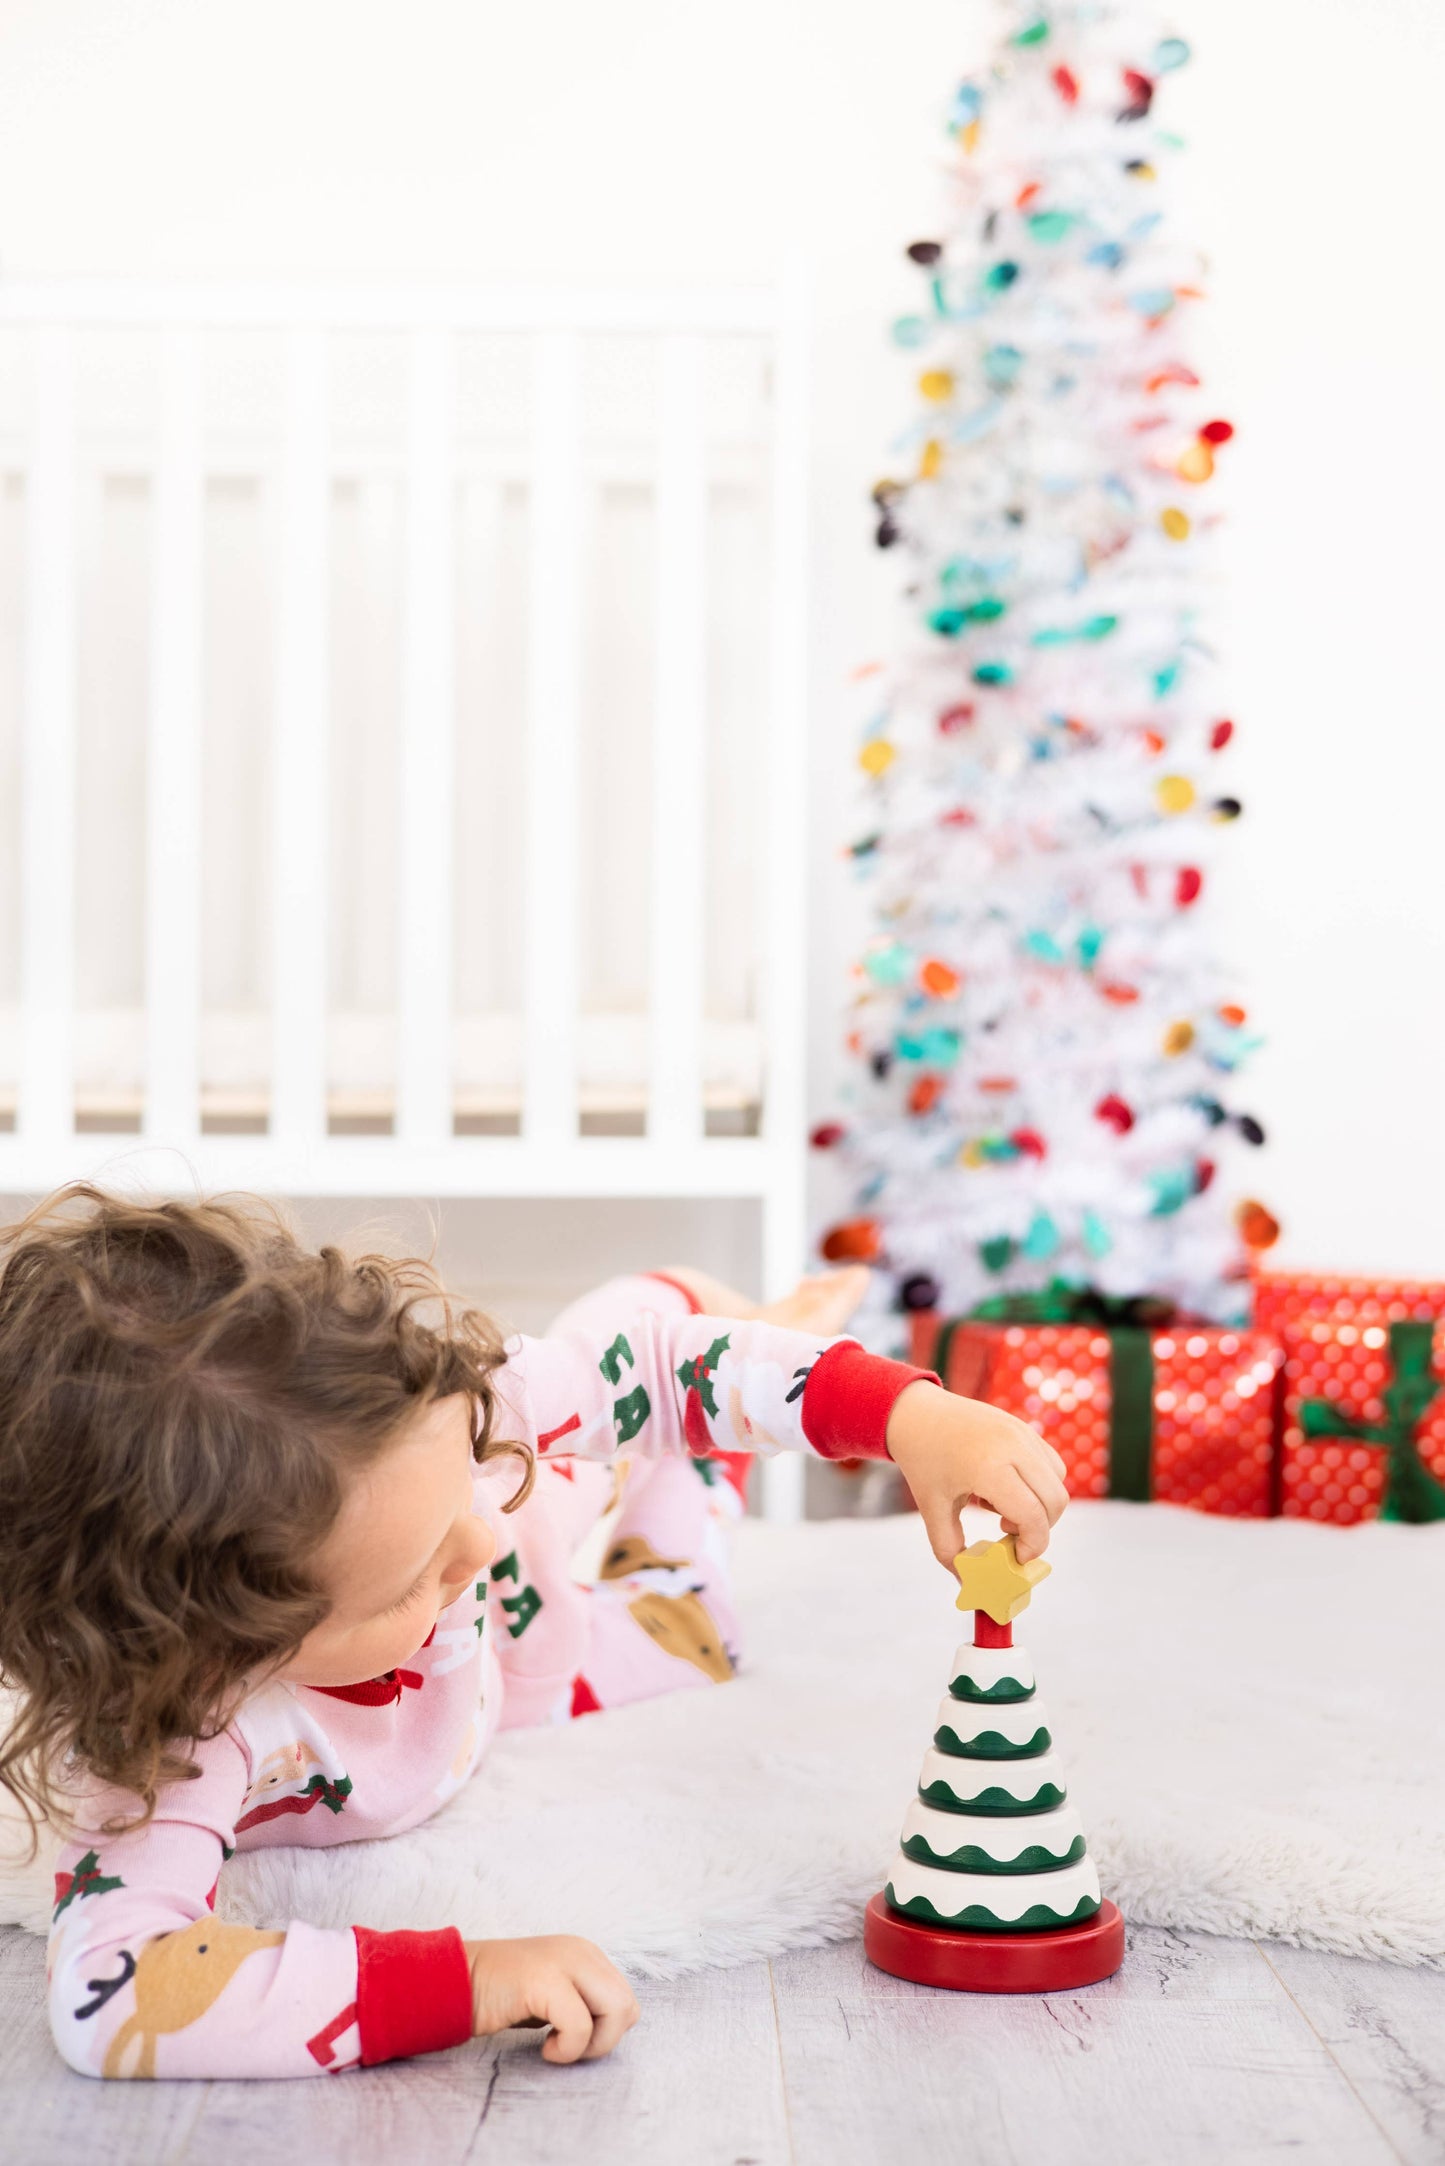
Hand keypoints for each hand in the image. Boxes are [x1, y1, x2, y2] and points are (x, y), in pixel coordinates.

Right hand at [463, 1934, 639, 2063]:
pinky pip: (580, 2026)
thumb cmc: (500, 1996)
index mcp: (586, 1953)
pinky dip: (567, 2049)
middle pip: (628, 2006)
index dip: (605, 2031)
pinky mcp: (544, 1979)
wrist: (452, 1983)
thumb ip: (582, 2001)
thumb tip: (613, 2027)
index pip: (627, 2000)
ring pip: (617, 2011)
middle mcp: (580, 1951)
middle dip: (604, 2040)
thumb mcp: (551, 1995)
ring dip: (590, 2045)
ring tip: (556, 2046)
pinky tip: (544, 2048)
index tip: (571, 2037)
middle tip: (567, 2047)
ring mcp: (564, 1960)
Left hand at [885, 1380, 1068, 1572]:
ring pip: (1058, 1482)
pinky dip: (1039, 1484)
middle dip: (1039, 1528)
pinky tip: (1004, 1485)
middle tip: (1006, 1531)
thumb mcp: (931, 1510)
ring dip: (1040, 1505)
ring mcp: (1022, 1433)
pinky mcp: (1025, 1427)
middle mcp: (1013, 1447)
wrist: (916, 1413)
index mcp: (988, 1468)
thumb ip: (950, 1552)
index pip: (1033, 1516)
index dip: (1033, 1545)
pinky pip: (1051, 1464)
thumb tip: (970, 1584)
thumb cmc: (923, 1463)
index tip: (1015, 1556)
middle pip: (1055, 1502)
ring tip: (1000, 1504)